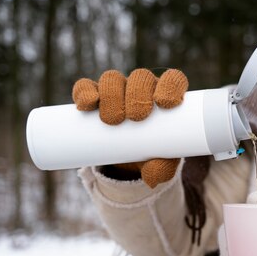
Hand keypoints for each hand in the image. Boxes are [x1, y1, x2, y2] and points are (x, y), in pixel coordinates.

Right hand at [72, 68, 188, 187]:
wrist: (130, 157)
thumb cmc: (155, 152)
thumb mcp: (163, 162)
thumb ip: (163, 168)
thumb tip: (152, 177)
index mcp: (165, 95)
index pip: (172, 79)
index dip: (170, 85)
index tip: (164, 103)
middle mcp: (142, 87)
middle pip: (140, 77)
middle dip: (137, 94)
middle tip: (135, 117)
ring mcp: (117, 89)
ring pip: (113, 79)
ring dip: (112, 95)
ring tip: (112, 120)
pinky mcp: (94, 96)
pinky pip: (86, 88)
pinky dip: (84, 93)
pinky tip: (86, 104)